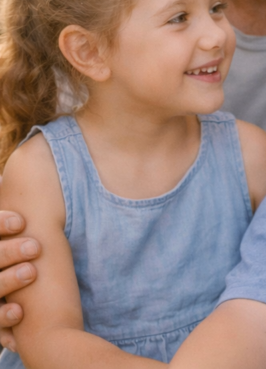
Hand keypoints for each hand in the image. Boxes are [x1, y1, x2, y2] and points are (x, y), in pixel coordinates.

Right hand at [0, 210, 40, 351]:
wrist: (39, 319)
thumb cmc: (33, 264)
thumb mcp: (30, 236)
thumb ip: (29, 221)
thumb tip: (42, 165)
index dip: (0, 224)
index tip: (22, 221)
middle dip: (6, 252)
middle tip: (35, 247)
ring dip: (6, 281)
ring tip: (32, 272)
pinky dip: (2, 318)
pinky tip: (20, 312)